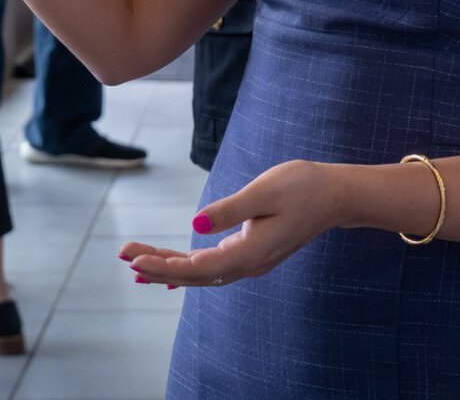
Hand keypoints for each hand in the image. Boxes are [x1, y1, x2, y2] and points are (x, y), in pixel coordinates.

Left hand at [120, 160, 344, 288]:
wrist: (335, 195)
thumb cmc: (302, 186)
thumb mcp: (264, 191)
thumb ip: (229, 209)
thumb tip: (194, 225)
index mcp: (251, 253)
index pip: (198, 266)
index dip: (164, 265)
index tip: (135, 260)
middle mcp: (249, 264)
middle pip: (195, 274)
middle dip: (157, 266)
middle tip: (123, 256)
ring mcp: (251, 261)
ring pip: (202, 272)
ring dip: (169, 267)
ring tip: (135, 261)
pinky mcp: (252, 252)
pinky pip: (212, 266)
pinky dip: (188, 267)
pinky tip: (170, 272)